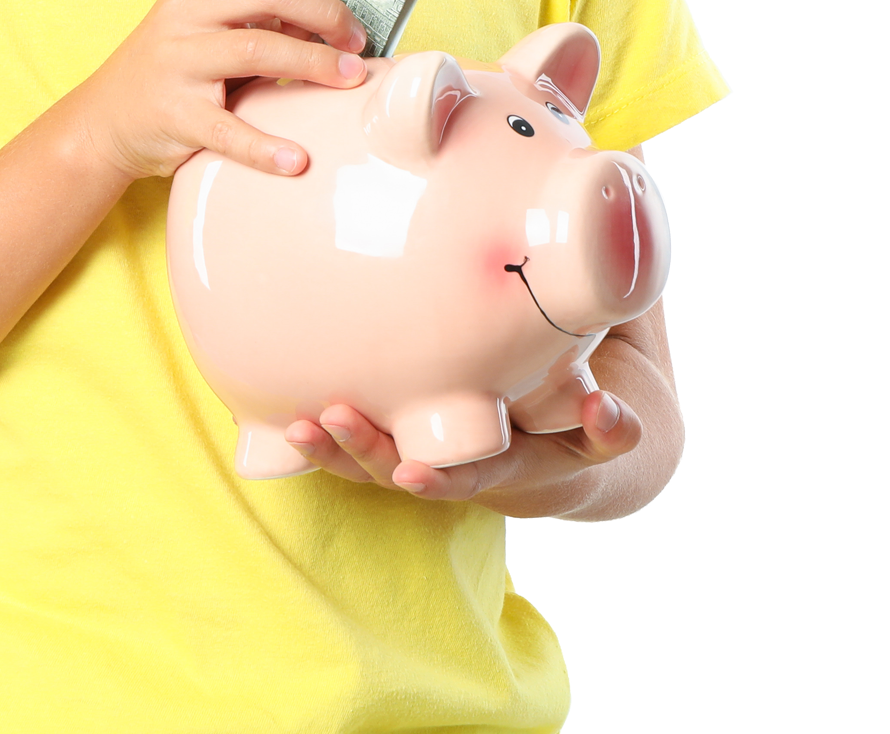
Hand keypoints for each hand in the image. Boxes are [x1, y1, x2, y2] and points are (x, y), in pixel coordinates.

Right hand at [70, 0, 367, 181]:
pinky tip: (296, 160)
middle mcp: (185, 10)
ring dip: (315, 64)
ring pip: (258, 48)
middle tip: (356, 49)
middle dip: (329, 16)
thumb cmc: (176, 66)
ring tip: (348, 82)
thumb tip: (335, 24)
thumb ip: (262, 16)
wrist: (106, 119)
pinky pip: (228, 129)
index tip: (345, 25)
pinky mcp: (175, 113)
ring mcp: (177, 60)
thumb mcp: (209, 24)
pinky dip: (266, 146)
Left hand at [284, 390, 641, 514]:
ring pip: (372, 465)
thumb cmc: (576, 424)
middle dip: (368, 452)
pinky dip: (321, 437)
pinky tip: (277, 414)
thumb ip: (612, 428)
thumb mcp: (600, 433)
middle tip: (330, 419)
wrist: (562, 447)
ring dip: (332, 450)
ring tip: (296, 424)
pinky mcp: (402, 440)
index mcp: (510, 465)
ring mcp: (428, 457)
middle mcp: (462, 470)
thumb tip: (608, 411)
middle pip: (409, 471)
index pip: (477, 474)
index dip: (438, 479)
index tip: (413, 474)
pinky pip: (356, 444)